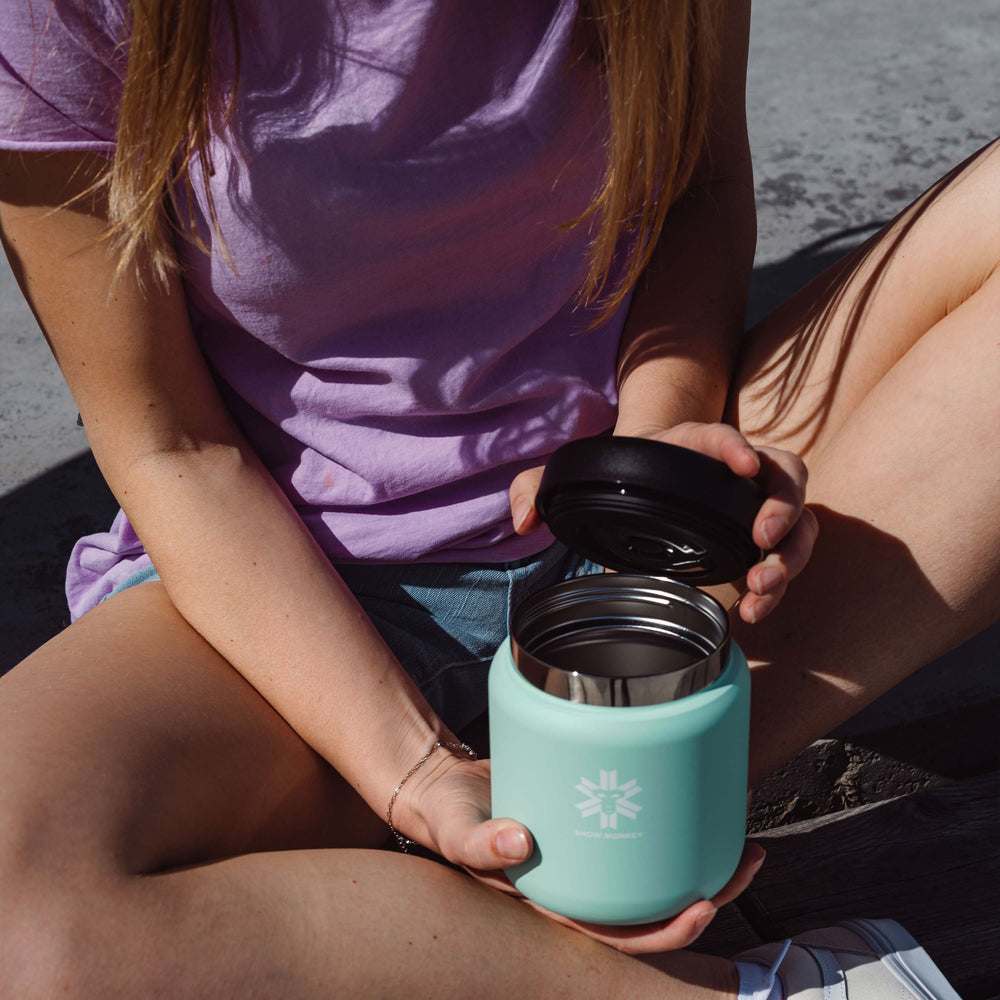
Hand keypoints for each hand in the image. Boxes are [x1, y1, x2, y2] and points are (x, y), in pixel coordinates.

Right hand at [398, 750, 765, 954]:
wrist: (447, 784)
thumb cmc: (451, 816)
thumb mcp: (456, 832)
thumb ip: (478, 844)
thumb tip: (517, 844)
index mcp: (557, 904)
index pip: (622, 935)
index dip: (667, 931)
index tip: (703, 905)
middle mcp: (582, 887)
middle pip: (657, 908)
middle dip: (711, 893)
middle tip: (748, 859)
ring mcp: (593, 856)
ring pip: (660, 873)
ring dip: (706, 860)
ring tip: (744, 834)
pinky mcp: (596, 821)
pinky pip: (643, 831)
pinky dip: (675, 821)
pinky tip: (701, 798)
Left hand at [509, 422, 818, 623]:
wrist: (644, 488)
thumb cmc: (618, 479)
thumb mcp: (574, 477)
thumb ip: (535, 488)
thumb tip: (520, 522)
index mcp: (690, 445)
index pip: (718, 435)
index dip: (733, 445)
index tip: (739, 463)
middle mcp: (734, 470)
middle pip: (783, 473)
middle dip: (783, 506)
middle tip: (763, 539)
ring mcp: (753, 504)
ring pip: (798, 519)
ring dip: (790, 556)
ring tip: (760, 588)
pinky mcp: (758, 539)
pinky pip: (788, 555)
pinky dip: (780, 582)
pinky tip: (753, 609)